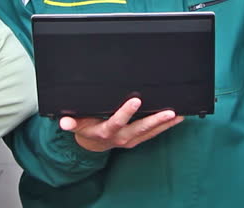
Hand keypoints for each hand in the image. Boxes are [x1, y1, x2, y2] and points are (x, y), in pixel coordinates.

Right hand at [59, 98, 183, 151]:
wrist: (92, 144)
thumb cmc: (86, 128)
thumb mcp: (75, 124)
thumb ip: (70, 122)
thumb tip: (64, 122)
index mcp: (105, 131)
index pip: (116, 121)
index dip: (126, 112)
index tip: (136, 100)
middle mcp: (120, 137)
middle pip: (140, 128)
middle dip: (155, 120)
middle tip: (169, 111)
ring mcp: (130, 139)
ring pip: (150, 131)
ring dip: (165, 123)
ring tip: (179, 113)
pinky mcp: (137, 139)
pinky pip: (153, 133)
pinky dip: (165, 126)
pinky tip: (176, 118)